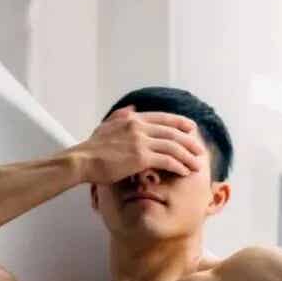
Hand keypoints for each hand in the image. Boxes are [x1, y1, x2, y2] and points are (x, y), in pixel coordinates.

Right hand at [72, 106, 205, 184]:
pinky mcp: (140, 157)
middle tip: (200, 149)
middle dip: (189, 141)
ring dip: (187, 156)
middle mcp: (138, 126)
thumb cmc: (91, 148)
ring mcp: (140, 141)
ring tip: (196, 164)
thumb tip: (132, 109)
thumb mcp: (106, 126)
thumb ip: (121, 116)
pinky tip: (184, 171)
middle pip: (172, 132)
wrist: (82, 160)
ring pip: (172, 146)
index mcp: (132, 119)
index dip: (180, 123)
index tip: (191, 127)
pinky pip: (166, 160)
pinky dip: (178, 165)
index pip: (162, 118)